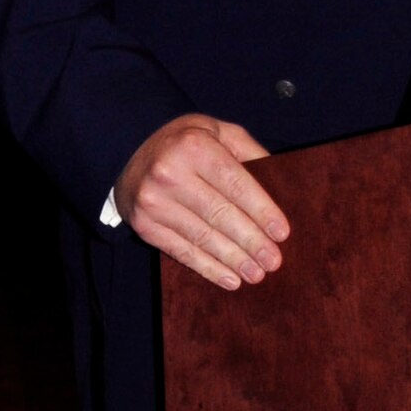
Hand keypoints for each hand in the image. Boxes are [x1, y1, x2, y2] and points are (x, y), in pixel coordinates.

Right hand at [114, 113, 289, 289]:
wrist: (128, 150)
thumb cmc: (185, 142)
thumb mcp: (217, 131)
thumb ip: (249, 151)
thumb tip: (281, 184)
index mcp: (194, 146)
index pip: (235, 184)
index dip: (261, 211)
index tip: (282, 233)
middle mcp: (170, 174)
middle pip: (219, 214)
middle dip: (251, 241)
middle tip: (273, 261)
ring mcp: (153, 202)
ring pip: (202, 237)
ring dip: (233, 260)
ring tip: (257, 274)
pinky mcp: (144, 225)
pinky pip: (181, 251)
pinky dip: (208, 268)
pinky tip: (229, 279)